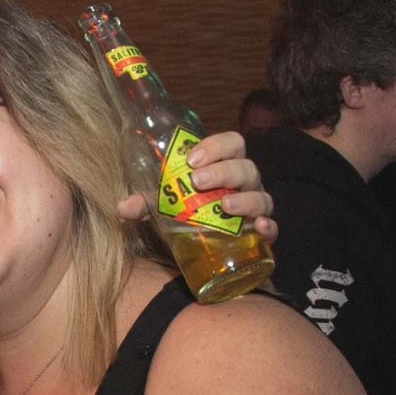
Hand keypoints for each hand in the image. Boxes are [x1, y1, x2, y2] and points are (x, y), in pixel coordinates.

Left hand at [115, 130, 277, 245]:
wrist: (201, 250)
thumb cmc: (186, 217)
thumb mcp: (161, 209)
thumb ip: (144, 204)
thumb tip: (123, 207)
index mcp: (223, 168)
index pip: (231, 144)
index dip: (216, 146)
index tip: (191, 159)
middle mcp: (244, 185)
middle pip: (245, 168)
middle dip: (223, 171)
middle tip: (197, 181)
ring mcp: (255, 209)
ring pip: (262, 197)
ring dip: (245, 199)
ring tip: (224, 205)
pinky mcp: (260, 236)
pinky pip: (272, 230)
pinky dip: (268, 227)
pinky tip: (258, 227)